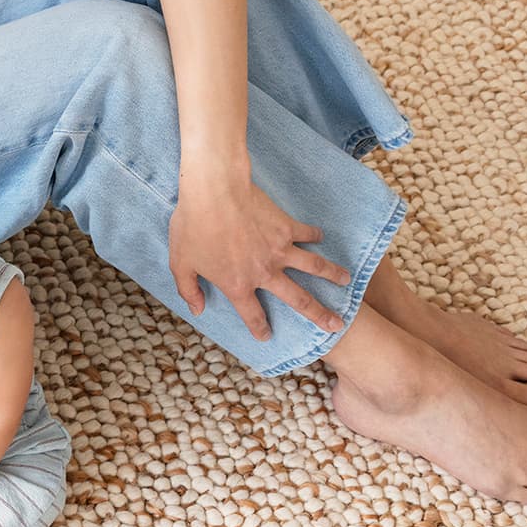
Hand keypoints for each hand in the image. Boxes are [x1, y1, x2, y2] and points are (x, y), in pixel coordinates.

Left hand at [168, 169, 350, 340]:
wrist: (215, 191)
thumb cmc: (193, 226)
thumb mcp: (180, 263)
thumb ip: (189, 290)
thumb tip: (197, 310)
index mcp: (238, 284)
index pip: (253, 314)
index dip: (260, 328)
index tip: (267, 336)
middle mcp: (265, 272)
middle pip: (298, 299)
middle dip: (319, 314)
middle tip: (336, 325)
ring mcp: (280, 249)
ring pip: (314, 267)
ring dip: (332, 275)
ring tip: (346, 282)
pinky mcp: (286, 226)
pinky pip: (306, 233)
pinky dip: (315, 236)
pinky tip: (321, 238)